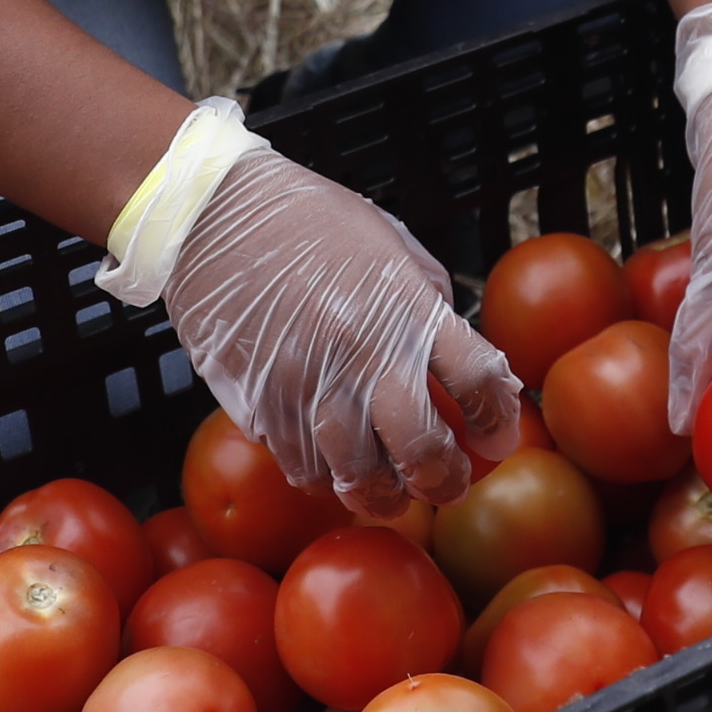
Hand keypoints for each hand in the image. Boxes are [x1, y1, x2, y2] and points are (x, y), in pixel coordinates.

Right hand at [149, 139, 522, 516]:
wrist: (213, 215)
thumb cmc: (308, 221)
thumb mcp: (390, 244)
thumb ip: (428, 304)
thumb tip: (459, 362)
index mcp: (406, 307)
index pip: (477, 379)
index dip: (497, 420)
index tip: (497, 438)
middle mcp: (363, 352)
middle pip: (421, 448)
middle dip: (445, 481)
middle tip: (449, 485)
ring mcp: (309, 384)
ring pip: (358, 474)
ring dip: (384, 496)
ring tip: (393, 496)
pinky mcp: (261, 403)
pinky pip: (302, 465)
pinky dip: (324, 477)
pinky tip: (333, 466)